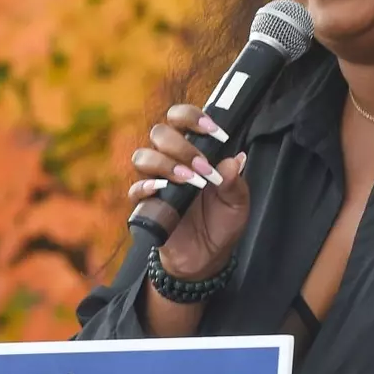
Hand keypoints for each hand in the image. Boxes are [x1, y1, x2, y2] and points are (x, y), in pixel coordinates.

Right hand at [128, 104, 249, 280]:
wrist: (208, 257)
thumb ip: (236, 181)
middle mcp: (171, 160)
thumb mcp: (238, 202)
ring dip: (166, 164)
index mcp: (194, 151)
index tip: (213, 131)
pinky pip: (134, 189)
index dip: (192, 117)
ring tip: (190, 180)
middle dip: (181, 145)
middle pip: (160, 133)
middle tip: (202, 166)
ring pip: (143, 156)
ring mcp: (156, 181)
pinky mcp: (145, 205)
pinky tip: (164, 190)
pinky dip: (147, 186)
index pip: (181, 119)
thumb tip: (235, 160)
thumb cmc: (223, 222)